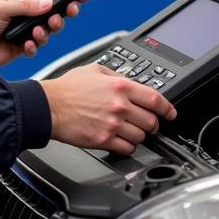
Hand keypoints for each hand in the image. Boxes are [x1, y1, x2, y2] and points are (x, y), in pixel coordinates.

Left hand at [0, 0, 90, 70]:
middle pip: (54, 10)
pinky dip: (33, 46)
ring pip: (48, 30)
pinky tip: (26, 45)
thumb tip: (48, 3)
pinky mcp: (23, 46)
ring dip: (47, 31)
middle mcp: (25, 12)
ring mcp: (25, 29)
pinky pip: (36, 46)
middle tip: (69, 12)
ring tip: (37, 33)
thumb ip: (25, 6)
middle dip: (63, 12)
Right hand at [41, 63, 176, 154]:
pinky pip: (127, 148)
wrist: (48, 106)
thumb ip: (117, 75)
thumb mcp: (95, 70)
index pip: (155, 99)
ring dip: (139, 135)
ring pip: (141, 136)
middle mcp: (119, 106)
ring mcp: (112, 124)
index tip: (170, 113)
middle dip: (152, 124)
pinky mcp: (103, 140)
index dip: (167, 108)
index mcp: (120, 87)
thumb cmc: (67, 89)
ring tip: (130, 131)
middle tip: (147, 124)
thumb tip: (132, 82)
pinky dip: (128, 147)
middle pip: (151, 121)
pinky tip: (121, 141)